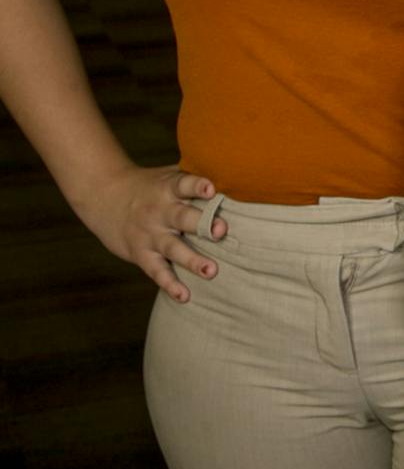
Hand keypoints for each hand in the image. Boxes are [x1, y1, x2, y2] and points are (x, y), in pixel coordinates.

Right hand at [76, 166, 226, 300]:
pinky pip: (157, 271)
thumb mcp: (168, 175)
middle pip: (182, 218)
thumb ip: (195, 177)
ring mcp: (150, 234)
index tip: (211, 188)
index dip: (198, 186)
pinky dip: (170, 284)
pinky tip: (185, 296)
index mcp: (169, 188)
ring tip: (211, 271)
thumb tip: (235, 172)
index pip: (184, 184)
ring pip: (173, 248)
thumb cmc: (150, 185)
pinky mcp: (141, 253)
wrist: (102, 194)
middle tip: (221, 230)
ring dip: (192, 260)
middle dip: (202, 224)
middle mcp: (160, 211)